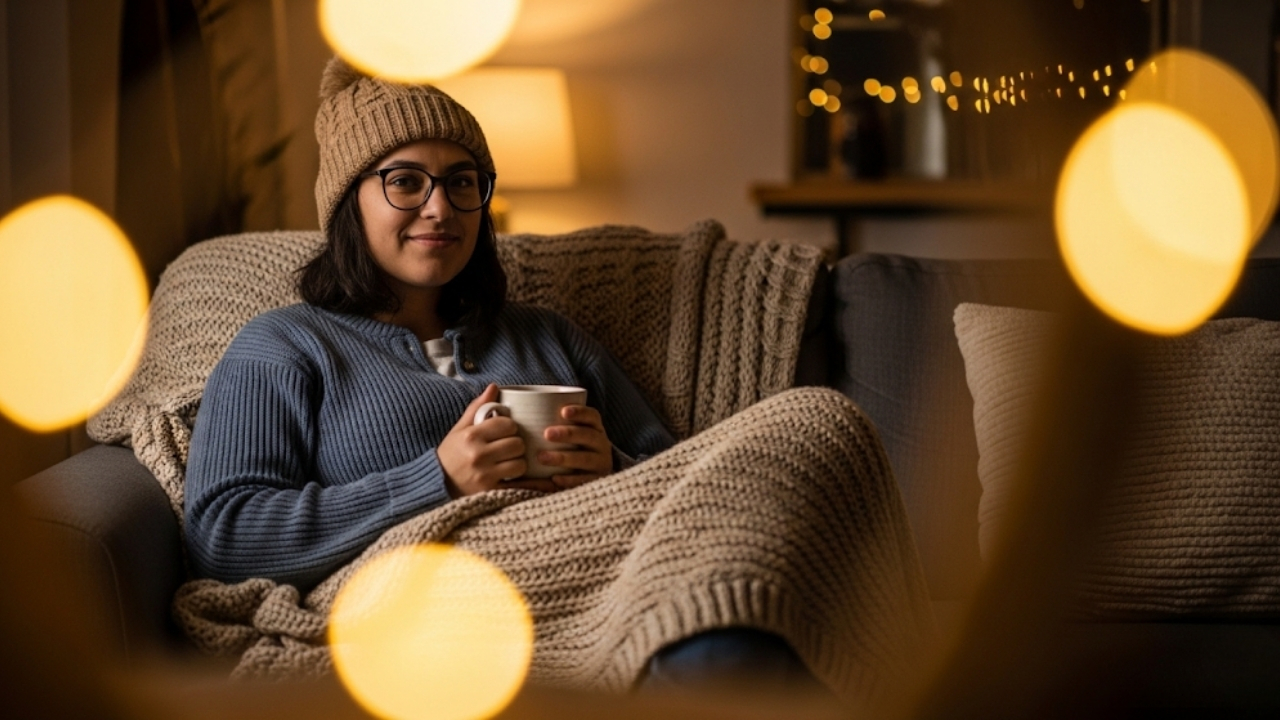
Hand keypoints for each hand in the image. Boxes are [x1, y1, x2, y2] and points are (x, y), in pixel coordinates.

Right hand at [437, 384, 558, 496]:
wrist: (436, 484)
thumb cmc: (450, 454)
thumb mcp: (459, 429)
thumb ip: (477, 408)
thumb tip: (494, 386)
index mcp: (472, 436)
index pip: (506, 424)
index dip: (510, 426)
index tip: (506, 431)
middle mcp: (478, 455)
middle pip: (517, 444)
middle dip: (517, 444)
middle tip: (510, 448)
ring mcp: (485, 475)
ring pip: (520, 464)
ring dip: (519, 463)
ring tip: (510, 463)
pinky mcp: (490, 492)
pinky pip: (520, 487)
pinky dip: (534, 485)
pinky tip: (546, 482)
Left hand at [540, 404, 612, 489]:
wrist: (593, 476)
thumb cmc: (573, 449)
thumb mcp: (572, 435)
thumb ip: (552, 424)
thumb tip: (515, 413)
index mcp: (595, 429)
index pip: (592, 416)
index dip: (580, 412)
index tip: (563, 411)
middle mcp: (602, 445)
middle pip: (588, 436)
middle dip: (568, 433)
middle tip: (547, 434)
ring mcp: (600, 464)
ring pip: (585, 459)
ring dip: (563, 457)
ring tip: (541, 457)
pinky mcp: (595, 482)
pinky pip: (583, 480)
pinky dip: (569, 479)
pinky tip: (554, 478)